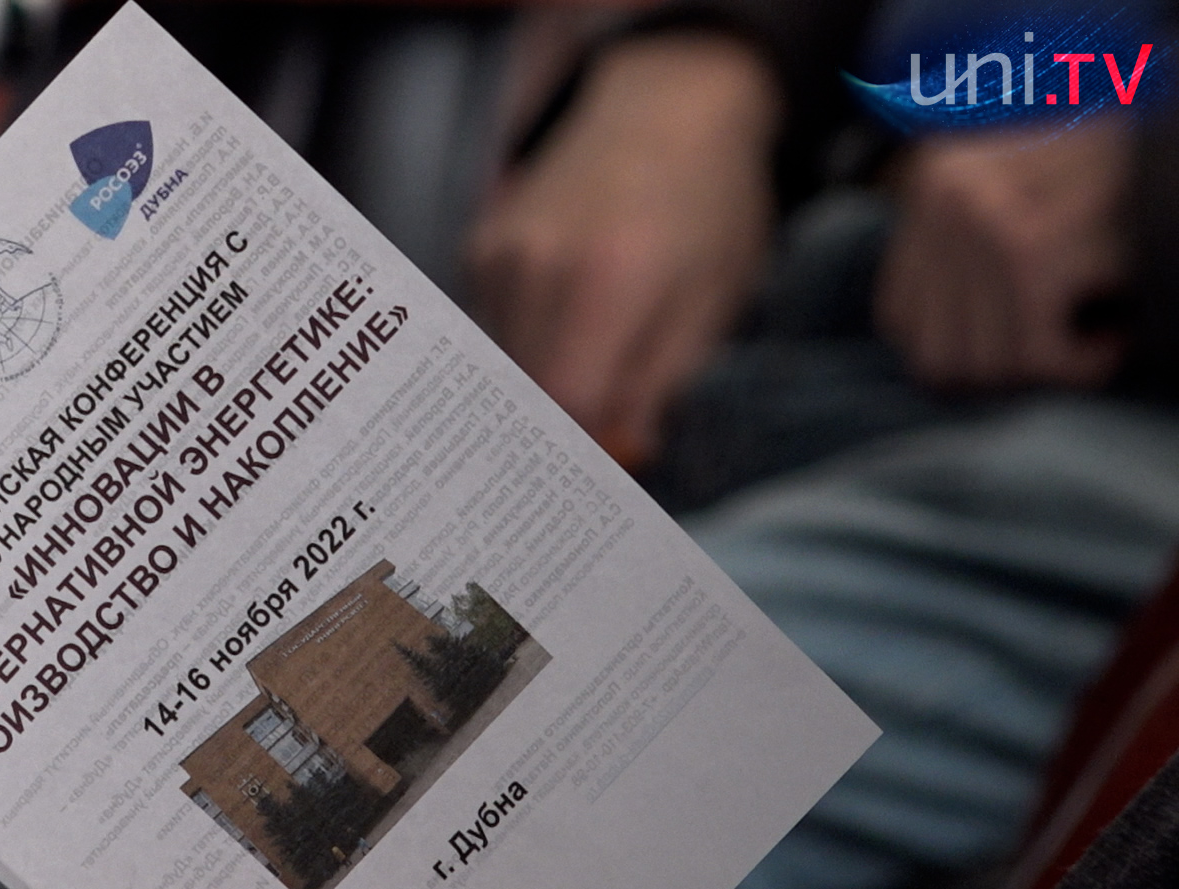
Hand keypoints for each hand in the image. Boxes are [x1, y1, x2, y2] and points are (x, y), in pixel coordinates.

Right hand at [467, 33, 780, 465]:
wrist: (665, 110)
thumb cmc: (707, 207)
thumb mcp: (711, 303)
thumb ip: (659, 383)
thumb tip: (620, 453)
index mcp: (607, 281)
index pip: (566, 404)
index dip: (582, 451)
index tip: (603, 476)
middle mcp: (536, 267)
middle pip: (522, 392)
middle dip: (557, 427)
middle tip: (594, 444)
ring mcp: (498, 255)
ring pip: (500, 366)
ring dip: (537, 386)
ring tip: (583, 379)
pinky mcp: (479, 248)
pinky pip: (491, 329)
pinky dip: (522, 348)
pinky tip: (560, 334)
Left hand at [876, 121, 1129, 388]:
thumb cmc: (1124, 191)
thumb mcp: (1030, 205)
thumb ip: (969, 265)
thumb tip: (930, 358)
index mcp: (934, 182)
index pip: (902, 321)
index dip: (966, 351)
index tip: (1026, 338)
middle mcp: (945, 195)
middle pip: (937, 355)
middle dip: (1007, 370)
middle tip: (1064, 344)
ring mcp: (983, 220)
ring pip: (982, 366)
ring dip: (1047, 369)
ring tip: (1092, 333)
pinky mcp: (1031, 250)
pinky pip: (1040, 360)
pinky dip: (1085, 365)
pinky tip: (1113, 338)